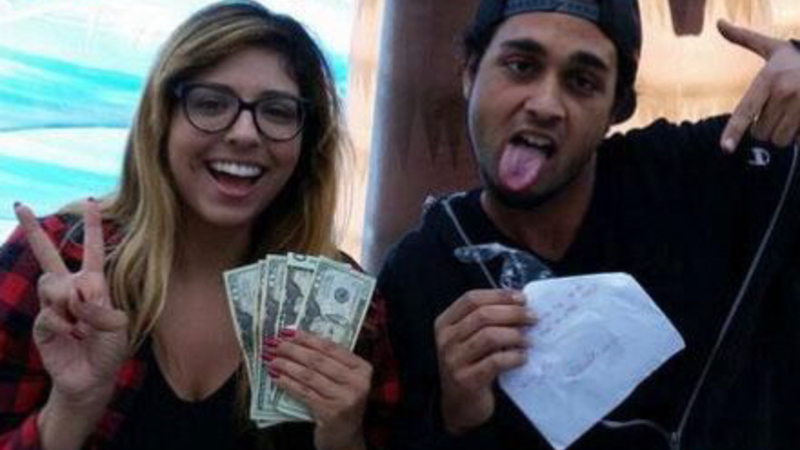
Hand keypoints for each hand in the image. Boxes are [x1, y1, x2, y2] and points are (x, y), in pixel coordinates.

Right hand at [14, 200, 128, 408]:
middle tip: (20, 205)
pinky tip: (71, 334)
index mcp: (94, 284)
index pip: (92, 250)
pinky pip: (48, 313)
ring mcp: (53, 306)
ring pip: (51, 285)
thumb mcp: (117, 325)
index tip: (90, 201)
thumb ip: (100, 307)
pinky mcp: (42, 324)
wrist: (94, 376)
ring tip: (80, 323)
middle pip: (48, 256)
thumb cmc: (109, 348)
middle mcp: (70, 289)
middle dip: (33, 230)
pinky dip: (63, 324)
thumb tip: (76, 294)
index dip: (91, 227)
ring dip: (69, 302)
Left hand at [265, 330, 370, 449]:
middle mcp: (358, 382)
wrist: (346, 437)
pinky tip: (276, 377)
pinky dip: (288, 384)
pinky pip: (304, 393)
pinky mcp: (331, 413)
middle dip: (292, 350)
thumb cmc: (341, 403)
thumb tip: (296, 340)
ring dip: (286, 365)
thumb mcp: (343, 380)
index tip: (286, 331)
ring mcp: (346, 399)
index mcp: (363, 368)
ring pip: (309, 376)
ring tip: (270, 359)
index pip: (331, 347)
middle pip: (318, 360)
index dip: (307, 338)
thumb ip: (330, 362)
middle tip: (273, 343)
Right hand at [434, 289, 533, 434]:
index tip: (522, 298)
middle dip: (513, 313)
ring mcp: (454, 360)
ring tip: (528, 340)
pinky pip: (495, 362)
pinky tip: (522, 358)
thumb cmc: (470, 365)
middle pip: (483, 315)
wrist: (459, 405)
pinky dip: (513, 357)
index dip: (499, 295)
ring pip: (489, 336)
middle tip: (533, 318)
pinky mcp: (467, 380)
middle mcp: (446, 339)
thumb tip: (520, 304)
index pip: (471, 299)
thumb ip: (486, 321)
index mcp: (445, 323)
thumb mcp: (469, 339)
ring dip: (515, 335)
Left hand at [718, 20, 799, 151]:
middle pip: (760, 133)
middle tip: (777, 111)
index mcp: (769, 79)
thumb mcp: (773, 47)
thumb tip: (719, 23)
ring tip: (791, 115)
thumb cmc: (797, 57)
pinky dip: (798, 136)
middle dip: (764, 128)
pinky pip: (798, 141)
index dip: (734, 131)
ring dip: (782, 134)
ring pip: (780, 140)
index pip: (746, 111)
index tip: (725, 148)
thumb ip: (745, 39)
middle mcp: (785, 93)